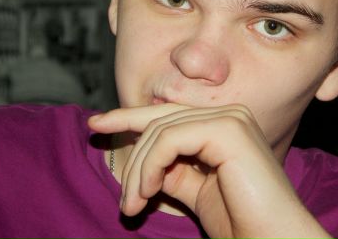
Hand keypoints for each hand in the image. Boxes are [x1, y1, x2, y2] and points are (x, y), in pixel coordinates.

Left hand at [88, 104, 330, 238]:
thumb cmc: (240, 223)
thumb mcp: (195, 190)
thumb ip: (172, 169)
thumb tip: (144, 161)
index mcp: (225, 125)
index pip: (168, 115)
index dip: (128, 116)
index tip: (97, 124)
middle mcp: (230, 114)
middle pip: (160, 119)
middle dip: (128, 145)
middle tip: (112, 177)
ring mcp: (231, 119)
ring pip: (161, 131)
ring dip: (138, 171)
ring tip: (131, 205)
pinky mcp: (228, 130)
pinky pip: (169, 140)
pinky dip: (150, 166)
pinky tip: (147, 192)